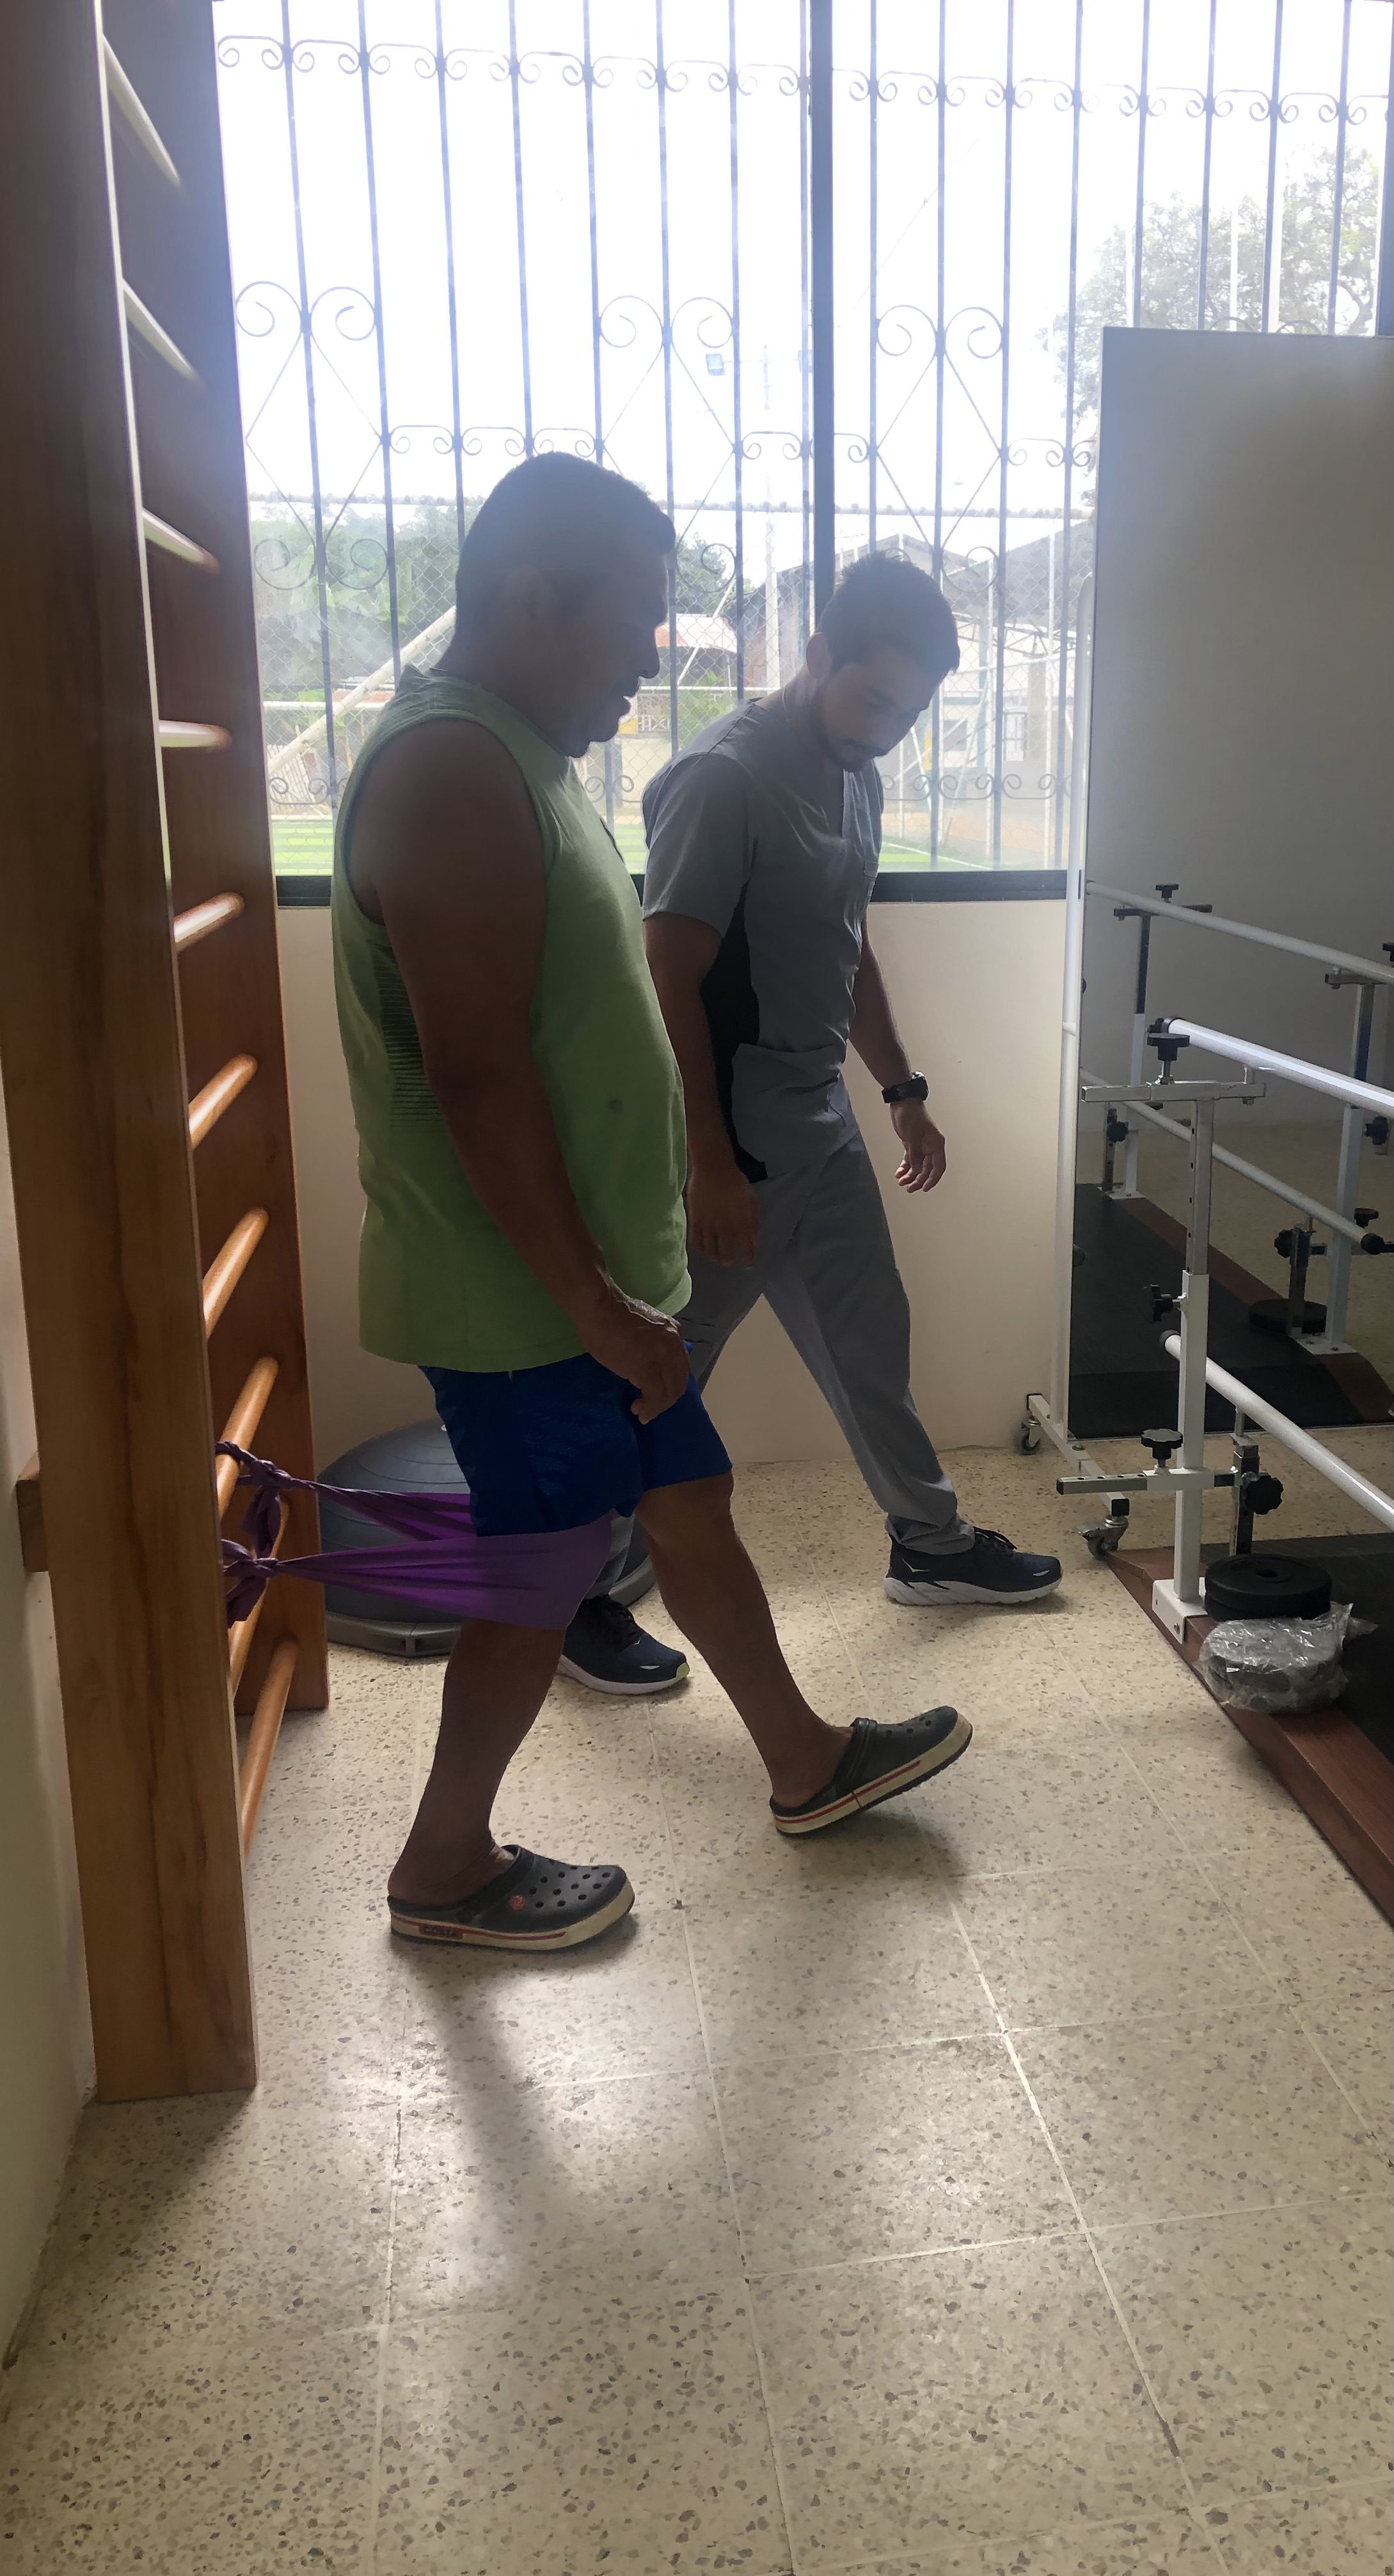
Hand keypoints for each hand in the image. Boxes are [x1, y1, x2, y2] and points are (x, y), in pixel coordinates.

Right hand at [575, 1281, 690, 1422]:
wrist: (599, 1308)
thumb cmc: (611, 1314)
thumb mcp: (643, 1324)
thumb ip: (652, 1340)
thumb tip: (646, 1357)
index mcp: (673, 1332)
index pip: (680, 1364)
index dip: (670, 1382)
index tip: (657, 1391)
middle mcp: (673, 1345)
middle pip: (679, 1380)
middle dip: (667, 1398)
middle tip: (651, 1406)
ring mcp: (662, 1358)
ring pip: (670, 1392)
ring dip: (658, 1407)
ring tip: (643, 1412)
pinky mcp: (647, 1370)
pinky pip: (655, 1397)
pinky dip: (650, 1409)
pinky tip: (640, 1411)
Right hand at [686, 1155, 759, 1266]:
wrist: (713, 1168)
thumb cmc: (735, 1182)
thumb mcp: (752, 1200)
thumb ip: (753, 1222)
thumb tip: (753, 1240)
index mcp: (741, 1222)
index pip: (746, 1248)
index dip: (748, 1259)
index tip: (748, 1264)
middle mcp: (725, 1227)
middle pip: (725, 1253)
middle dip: (728, 1260)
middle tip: (729, 1262)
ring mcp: (708, 1225)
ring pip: (709, 1250)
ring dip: (714, 1257)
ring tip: (716, 1257)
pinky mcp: (694, 1221)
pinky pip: (696, 1241)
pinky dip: (700, 1248)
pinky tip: (703, 1248)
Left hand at [891, 1099, 946, 1193]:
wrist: (902, 1102)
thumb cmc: (910, 1115)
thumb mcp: (912, 1136)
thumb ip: (914, 1155)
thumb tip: (916, 1171)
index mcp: (936, 1144)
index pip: (938, 1166)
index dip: (933, 1179)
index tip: (925, 1188)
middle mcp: (930, 1147)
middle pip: (927, 1169)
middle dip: (918, 1180)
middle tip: (908, 1189)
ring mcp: (921, 1146)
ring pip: (918, 1166)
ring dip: (910, 1175)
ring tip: (901, 1183)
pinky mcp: (912, 1145)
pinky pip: (910, 1160)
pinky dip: (905, 1167)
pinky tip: (898, 1174)